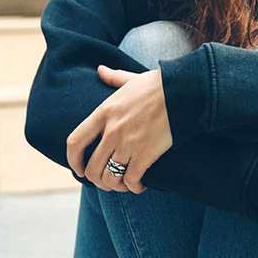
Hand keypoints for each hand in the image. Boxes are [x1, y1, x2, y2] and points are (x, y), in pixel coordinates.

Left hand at [65, 65, 172, 193]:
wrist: (184, 91)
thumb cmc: (158, 85)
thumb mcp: (130, 79)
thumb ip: (113, 78)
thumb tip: (101, 70)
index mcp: (103, 113)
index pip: (75, 142)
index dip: (73, 161)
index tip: (79, 170)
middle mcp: (111, 131)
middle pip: (92, 167)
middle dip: (97, 180)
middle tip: (106, 182)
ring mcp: (127, 144)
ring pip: (110, 178)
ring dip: (115, 186)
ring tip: (123, 185)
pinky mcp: (145, 154)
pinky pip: (131, 180)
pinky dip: (134, 187)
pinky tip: (139, 186)